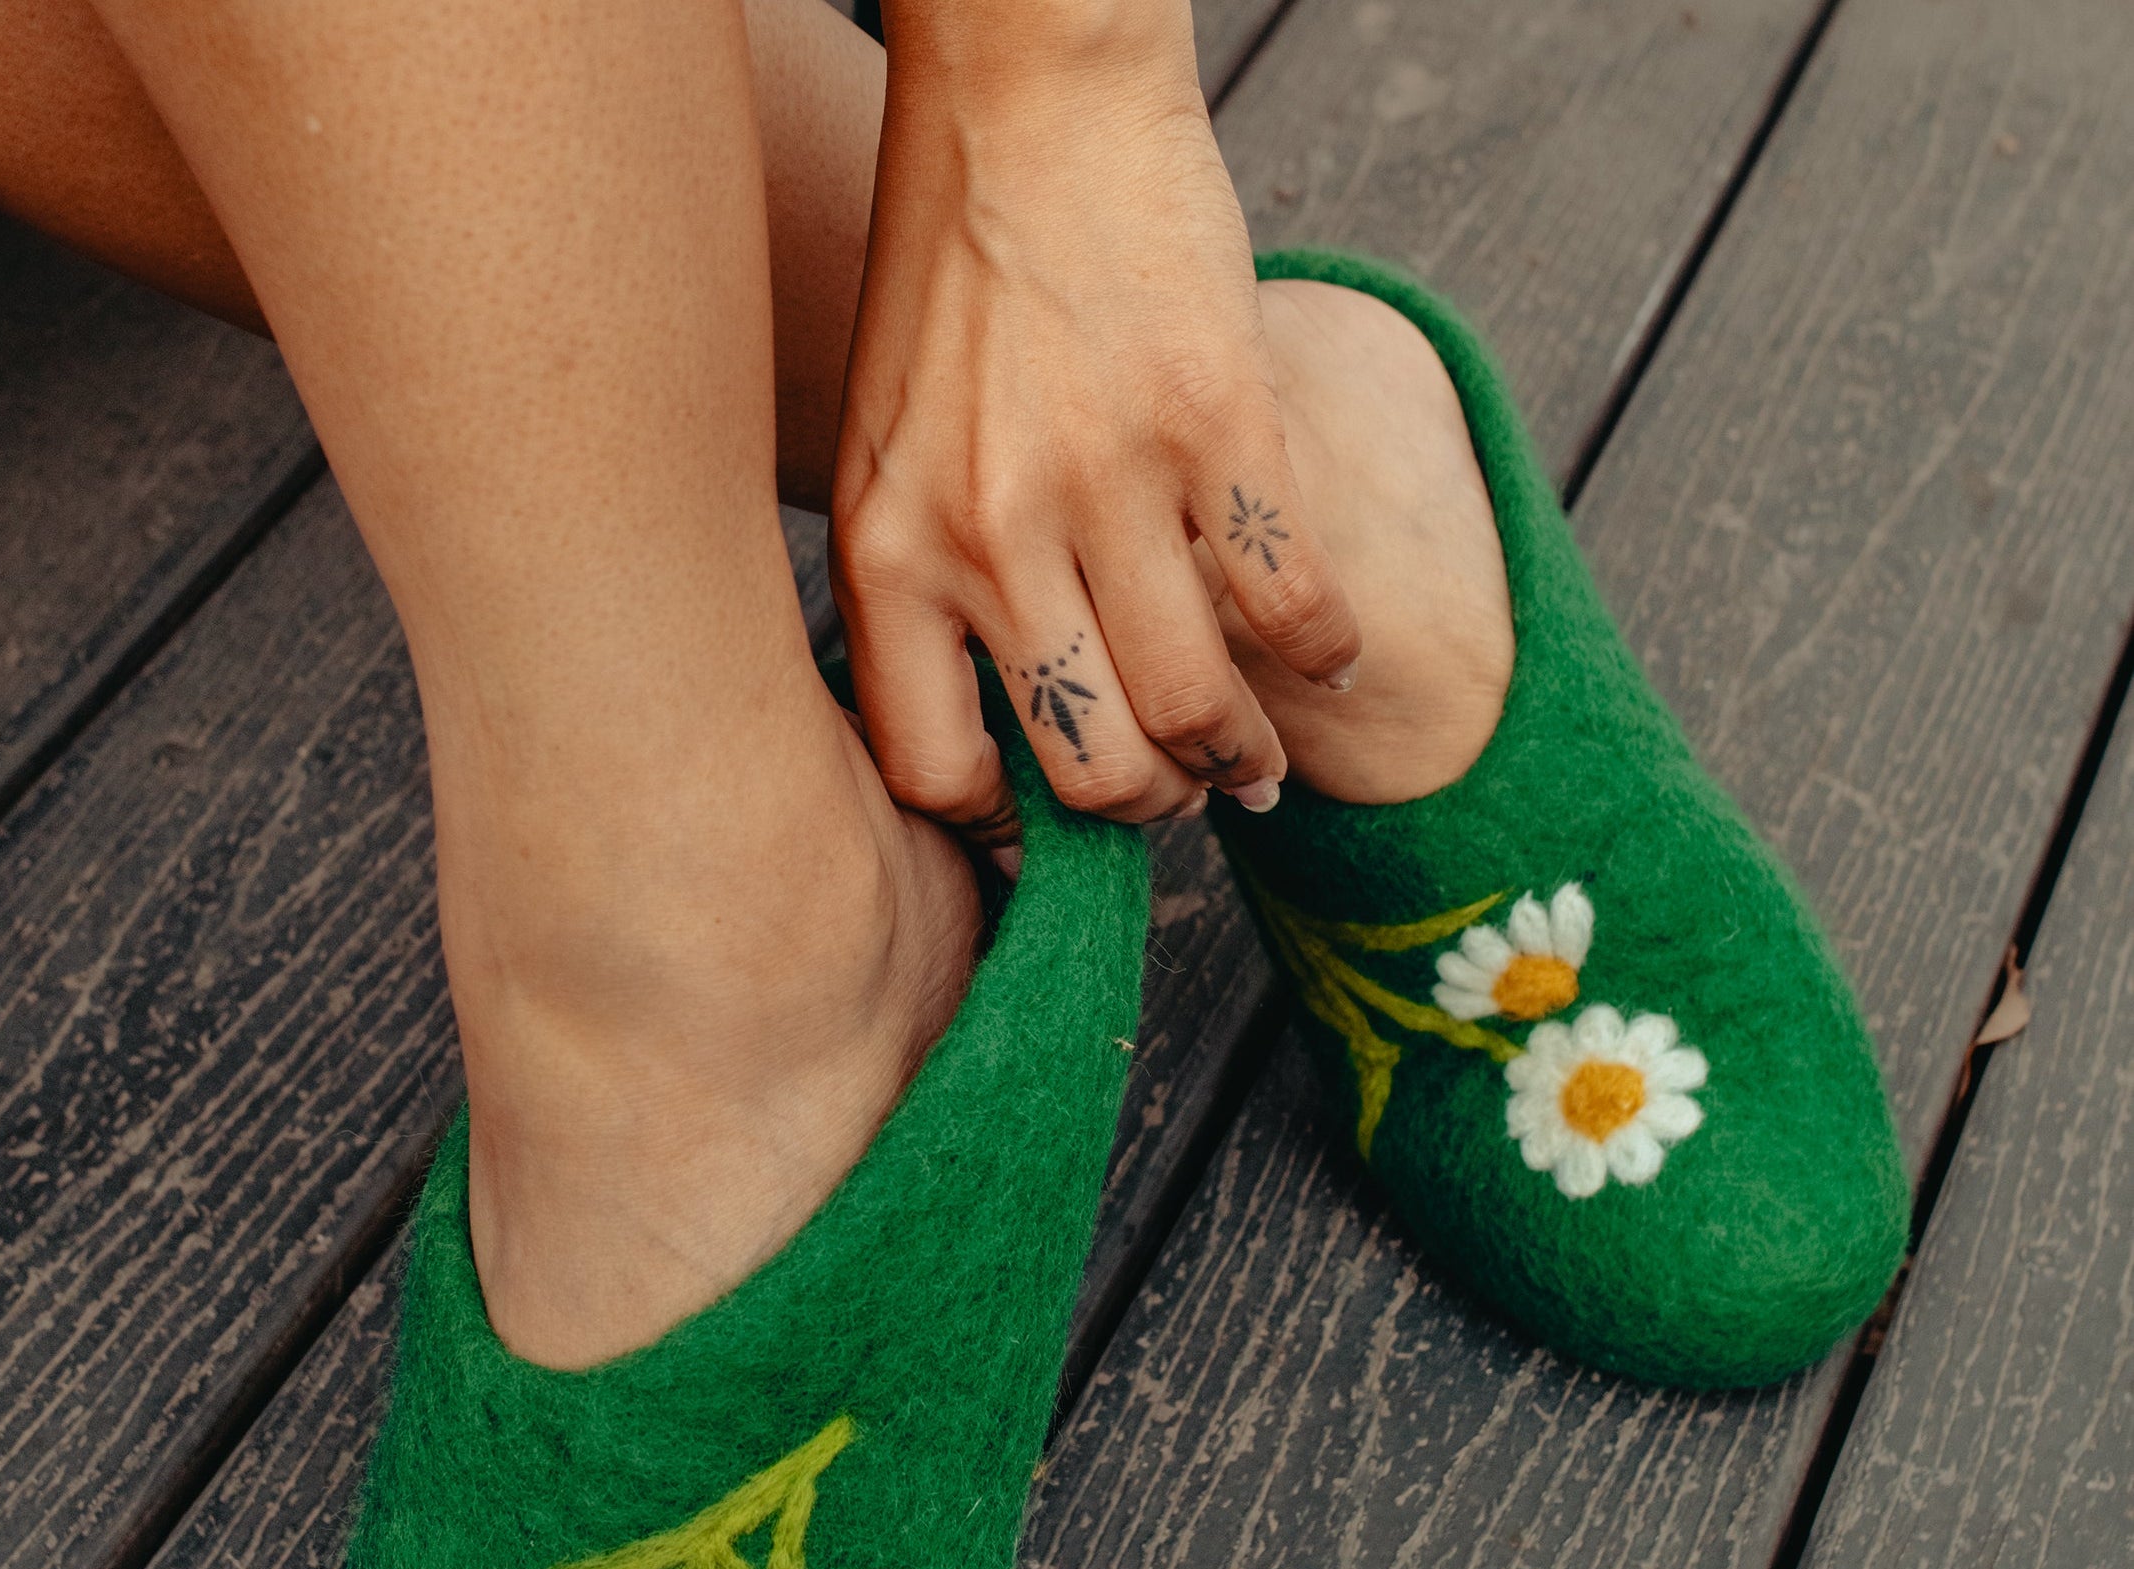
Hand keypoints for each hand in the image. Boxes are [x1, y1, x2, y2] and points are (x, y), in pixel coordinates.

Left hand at [830, 0, 1362, 834]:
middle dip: (1149, 807)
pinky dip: (1326, 649)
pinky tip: (1327, 654)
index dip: (1005, 831)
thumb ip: (921, 583)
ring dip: (1243, 761)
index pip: (937, 776)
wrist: (1025, 96)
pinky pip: (1292, 601)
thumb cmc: (950, 279)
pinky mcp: (1219, 421)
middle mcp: (988, 538)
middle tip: (1178, 792)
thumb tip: (989, 722)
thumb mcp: (882, 448)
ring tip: (1256, 765)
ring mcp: (1107, 482)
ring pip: (1198, 710)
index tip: (1049, 822)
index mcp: (889, 554)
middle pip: (1093, 769)